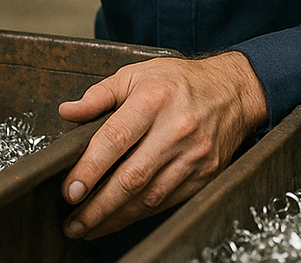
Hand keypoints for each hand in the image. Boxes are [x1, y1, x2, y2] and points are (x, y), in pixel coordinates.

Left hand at [57, 52, 266, 239]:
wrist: (232, 91)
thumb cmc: (179, 81)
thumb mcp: (136, 74)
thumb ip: (100, 95)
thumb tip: (68, 112)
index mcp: (153, 100)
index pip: (116, 139)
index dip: (90, 168)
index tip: (69, 190)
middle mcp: (175, 130)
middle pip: (132, 177)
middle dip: (98, 205)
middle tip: (73, 221)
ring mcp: (193, 156)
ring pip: (149, 197)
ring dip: (115, 217)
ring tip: (89, 227)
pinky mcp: (204, 176)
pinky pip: (167, 202)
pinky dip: (140, 215)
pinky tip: (120, 219)